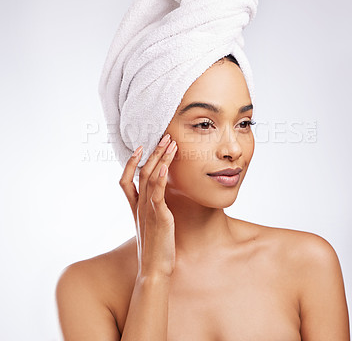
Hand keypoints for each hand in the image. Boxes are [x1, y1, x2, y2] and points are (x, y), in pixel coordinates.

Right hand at [119, 134, 177, 278]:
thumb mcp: (150, 226)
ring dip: (160, 158)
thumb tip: (157, 202)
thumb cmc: (155, 248)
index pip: (126, 180)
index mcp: (136, 207)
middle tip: (164, 136)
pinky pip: (157, 194)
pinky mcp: (158, 217)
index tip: (140, 147)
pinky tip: (165, 166)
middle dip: (153, 152)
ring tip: (170, 143)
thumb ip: (150, 211)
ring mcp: (147, 210)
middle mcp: (139, 206)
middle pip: (141, 172)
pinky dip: (159, 179)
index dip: (131, 162)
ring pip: (149, 178)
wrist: (154, 270)